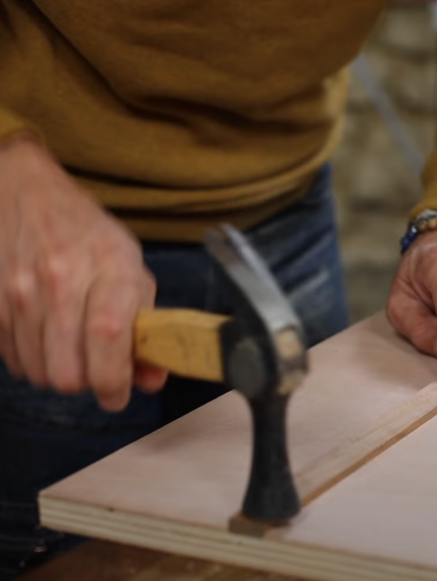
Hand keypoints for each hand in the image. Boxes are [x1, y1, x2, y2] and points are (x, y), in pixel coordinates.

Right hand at [0, 135, 166, 411]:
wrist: (24, 190)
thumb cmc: (88, 233)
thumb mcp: (131, 267)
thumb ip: (145, 325)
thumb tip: (151, 380)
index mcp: (110, 266)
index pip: (109, 336)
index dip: (114, 379)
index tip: (119, 394)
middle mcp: (62, 278)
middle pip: (69, 370)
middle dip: (87, 383)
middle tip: (97, 372)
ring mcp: (19, 290)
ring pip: (39, 372)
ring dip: (59, 374)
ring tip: (72, 351)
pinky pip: (12, 359)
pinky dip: (31, 361)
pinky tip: (45, 340)